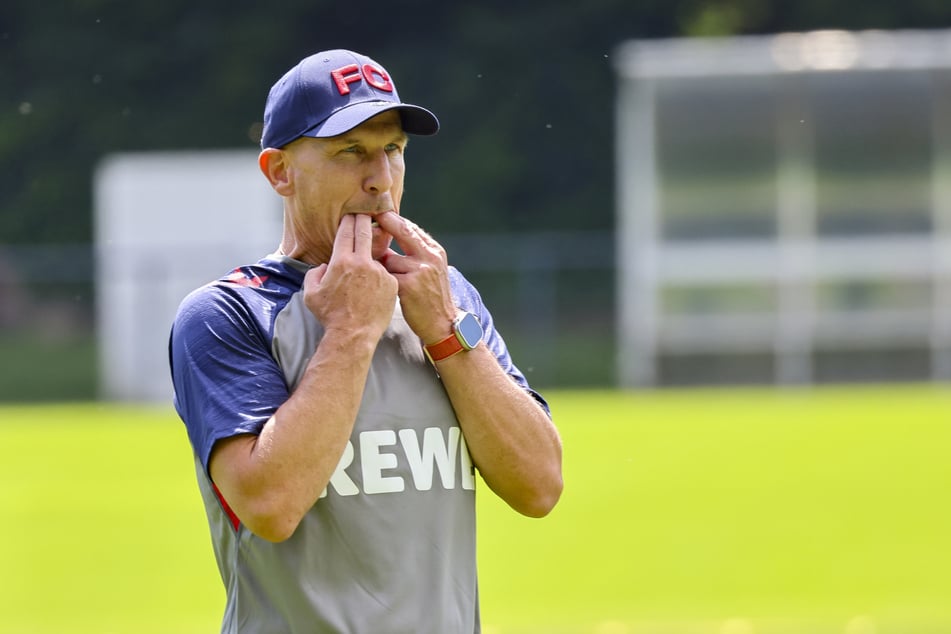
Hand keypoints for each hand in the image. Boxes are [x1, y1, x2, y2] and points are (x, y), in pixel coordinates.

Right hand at [304, 214, 397, 340]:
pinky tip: (373, 291)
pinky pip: (385, 275)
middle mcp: (362, 262)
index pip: (347, 232)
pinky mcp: (392, 283)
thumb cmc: (330, 315)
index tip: (351, 214)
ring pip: (375, 258)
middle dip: (365, 221)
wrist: (353, 335)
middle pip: (365, 233)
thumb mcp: (311, 293)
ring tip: (366, 272)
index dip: (349, 220)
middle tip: (366, 214)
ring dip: (371, 259)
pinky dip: (379, 278)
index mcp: (341, 261)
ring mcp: (379, 272)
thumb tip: (324, 266)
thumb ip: (314, 274)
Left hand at [376, 211, 456, 343]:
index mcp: (435, 251)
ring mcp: (420, 271)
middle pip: (403, 232)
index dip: (393, 219)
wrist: (443, 324)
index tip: (378, 212)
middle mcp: (430, 257)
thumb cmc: (431, 298)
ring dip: (381, 265)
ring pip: (389, 258)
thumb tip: (390, 238)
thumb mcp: (432, 270)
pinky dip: (380, 280)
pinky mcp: (409, 286)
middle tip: (366, 215)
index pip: (412, 228)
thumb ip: (416, 254)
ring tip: (377, 275)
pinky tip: (377, 287)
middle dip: (385, 223)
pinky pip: (386, 276)